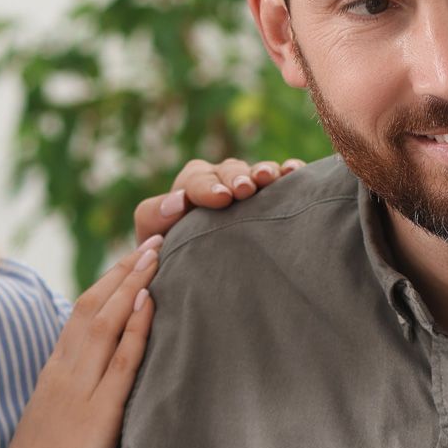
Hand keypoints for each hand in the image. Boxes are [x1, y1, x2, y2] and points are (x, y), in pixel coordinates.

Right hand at [0, 240, 158, 447]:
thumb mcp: (51, 431)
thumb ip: (70, 406)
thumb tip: (92, 395)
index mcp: (52, 377)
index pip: (80, 318)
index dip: (106, 286)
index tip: (128, 262)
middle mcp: (63, 374)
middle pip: (92, 307)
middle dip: (122, 270)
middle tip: (149, 240)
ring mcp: (78, 391)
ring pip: (105, 322)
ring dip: (131, 283)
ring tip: (155, 252)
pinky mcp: (97, 415)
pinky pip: (119, 361)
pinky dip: (135, 327)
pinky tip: (150, 301)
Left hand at [133, 156, 306, 242]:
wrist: (200, 276)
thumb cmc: (174, 258)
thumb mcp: (153, 238)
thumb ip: (153, 216)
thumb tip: (176, 201)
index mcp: (191, 186)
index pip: (197, 180)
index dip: (208, 187)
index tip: (221, 198)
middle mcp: (221, 179)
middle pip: (229, 170)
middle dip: (237, 178)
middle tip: (245, 189)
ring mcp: (248, 185)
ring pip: (255, 171)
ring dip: (264, 172)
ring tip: (272, 177)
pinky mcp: (271, 194)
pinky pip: (280, 178)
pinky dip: (288, 172)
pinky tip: (294, 171)